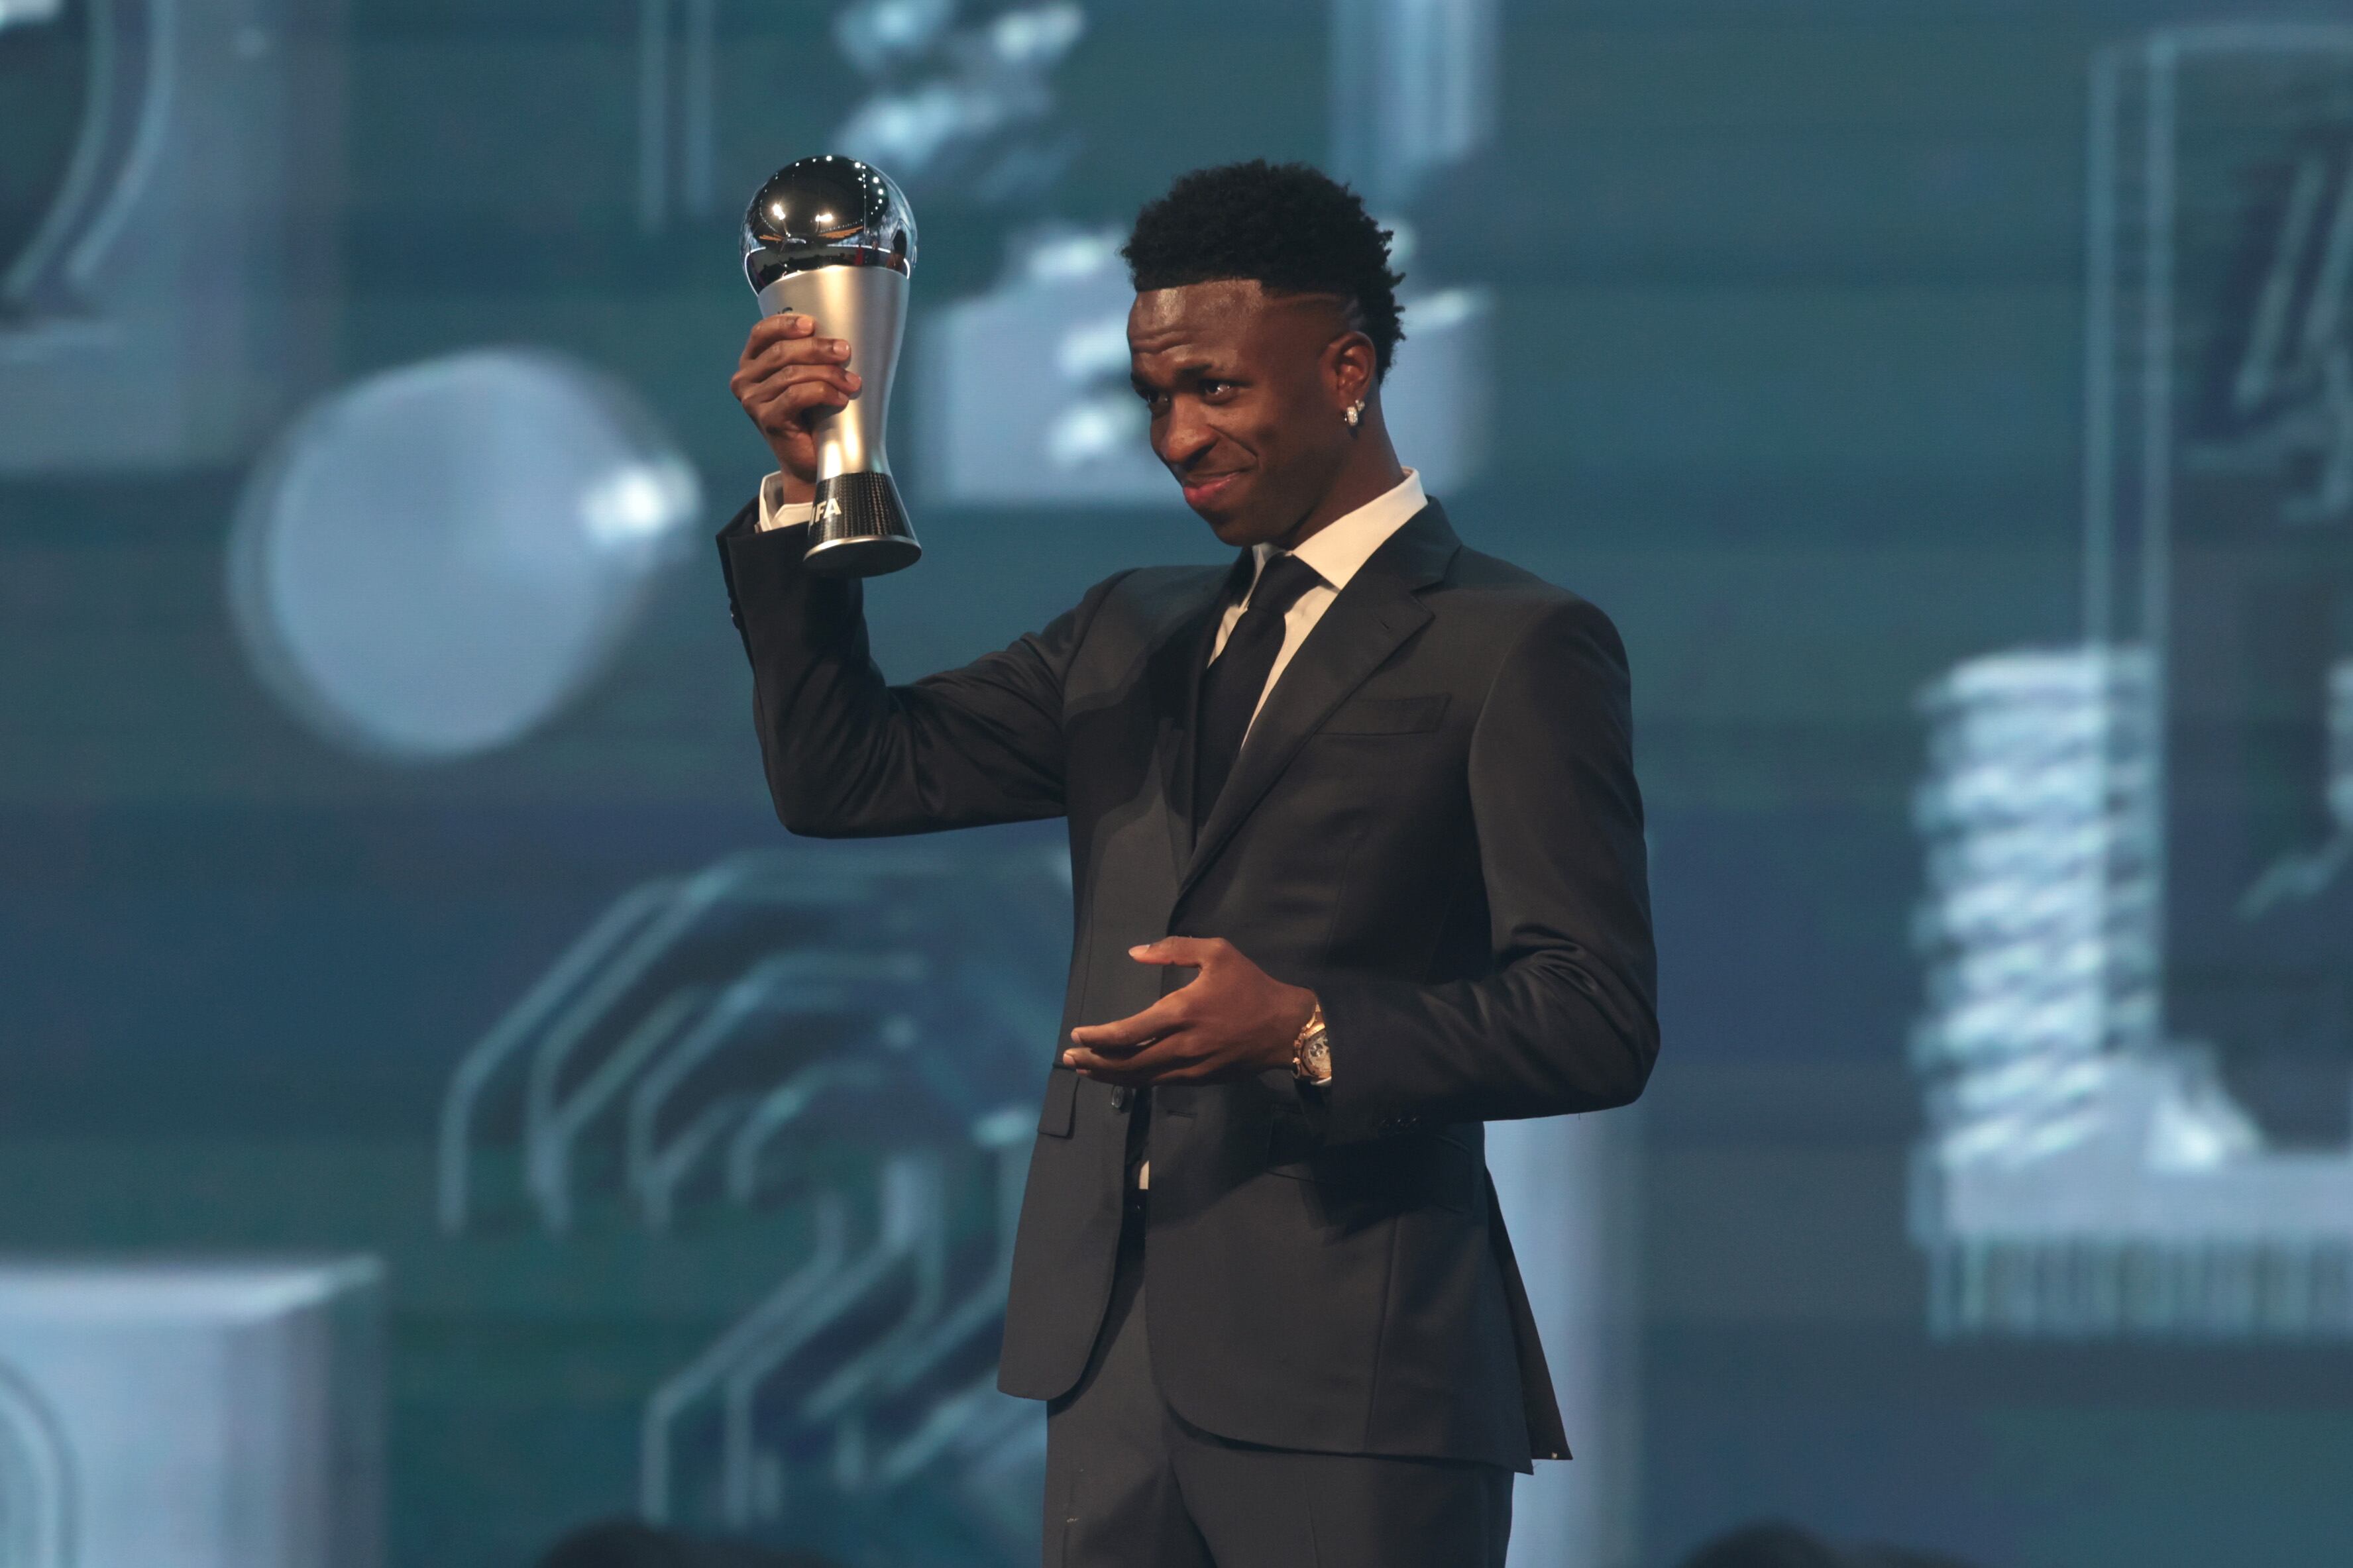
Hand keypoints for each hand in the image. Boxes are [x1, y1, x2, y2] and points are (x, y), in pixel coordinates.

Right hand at [729, 312, 861, 502]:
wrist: (808, 461)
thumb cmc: (811, 416)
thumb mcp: (804, 379)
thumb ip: (806, 357)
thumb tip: (836, 338)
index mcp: (751, 363)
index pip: (762, 333)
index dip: (786, 324)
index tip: (813, 324)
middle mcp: (745, 380)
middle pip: (781, 352)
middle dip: (817, 349)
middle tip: (845, 351)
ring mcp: (752, 400)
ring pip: (792, 374)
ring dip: (827, 373)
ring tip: (851, 381)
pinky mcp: (766, 419)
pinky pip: (796, 396)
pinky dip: (823, 392)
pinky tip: (840, 398)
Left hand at [1062, 938, 1317, 1086]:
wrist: (1287, 1029)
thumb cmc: (1251, 987)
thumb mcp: (1217, 953)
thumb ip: (1174, 949)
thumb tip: (1136, 952)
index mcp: (1182, 1012)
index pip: (1128, 1032)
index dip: (1099, 1037)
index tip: (1078, 1035)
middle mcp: (1181, 1046)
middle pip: (1127, 1063)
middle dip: (1095, 1063)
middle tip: (1071, 1059)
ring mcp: (1190, 1067)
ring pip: (1140, 1078)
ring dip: (1110, 1076)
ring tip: (1086, 1070)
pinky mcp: (1200, 1079)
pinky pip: (1159, 1082)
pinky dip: (1135, 1080)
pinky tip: (1122, 1074)